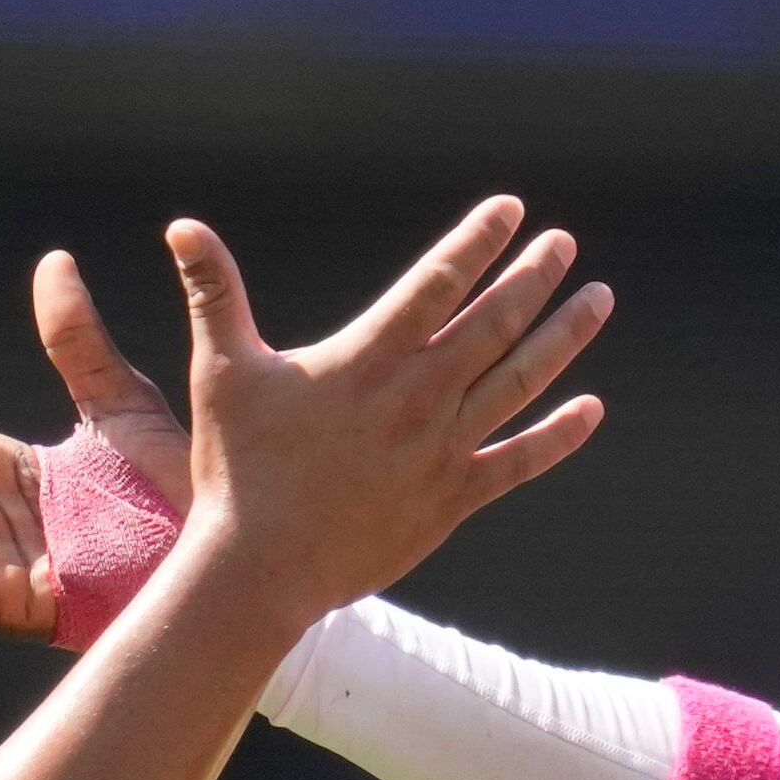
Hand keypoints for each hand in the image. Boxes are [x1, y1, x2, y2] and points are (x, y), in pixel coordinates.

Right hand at [166, 195, 607, 624]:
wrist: (260, 570)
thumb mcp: (221, 370)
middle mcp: (417, 398)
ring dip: (564, 337)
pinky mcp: (451, 501)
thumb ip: (214, 293)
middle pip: (493, 323)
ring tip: (599, 299)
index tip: (512, 209)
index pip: (437, 283)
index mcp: (368, 359)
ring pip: (520, 382)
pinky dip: (559, 435)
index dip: (476, 241)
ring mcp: (441, 450)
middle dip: (533, 277)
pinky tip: (591, 409)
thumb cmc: (236, 468)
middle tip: (564, 243)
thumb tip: (181, 225)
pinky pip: (518, 461)